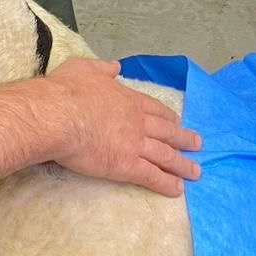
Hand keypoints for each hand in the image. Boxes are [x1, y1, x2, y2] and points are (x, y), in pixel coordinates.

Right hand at [46, 58, 201, 196]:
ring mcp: (134, 144)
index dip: (168, 116)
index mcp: (128, 99)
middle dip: (184, 138)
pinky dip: (166, 183)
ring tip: (195, 171)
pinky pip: (151, 176)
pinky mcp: (126, 166)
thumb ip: (103, 68)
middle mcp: (137, 122)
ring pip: (165, 155)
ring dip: (182, 164)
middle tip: (197, 144)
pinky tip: (177, 189)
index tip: (178, 121)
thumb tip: (115, 66)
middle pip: (167, 132)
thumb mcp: (84, 68)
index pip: (154, 109)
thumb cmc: (66, 91)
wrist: (58, 115)